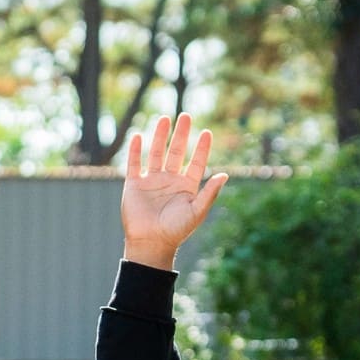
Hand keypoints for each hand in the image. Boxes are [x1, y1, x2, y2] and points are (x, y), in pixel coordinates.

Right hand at [121, 113, 227, 269]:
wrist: (151, 243)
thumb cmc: (176, 231)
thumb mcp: (197, 211)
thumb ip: (210, 193)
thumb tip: (225, 174)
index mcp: (186, 186)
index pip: (196, 162)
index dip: (201, 148)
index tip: (206, 132)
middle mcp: (169, 180)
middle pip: (176, 152)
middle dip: (181, 134)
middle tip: (186, 116)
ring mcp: (151, 181)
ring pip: (156, 153)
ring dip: (160, 136)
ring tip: (164, 118)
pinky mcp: (134, 185)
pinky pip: (134, 164)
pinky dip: (135, 151)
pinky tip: (138, 136)